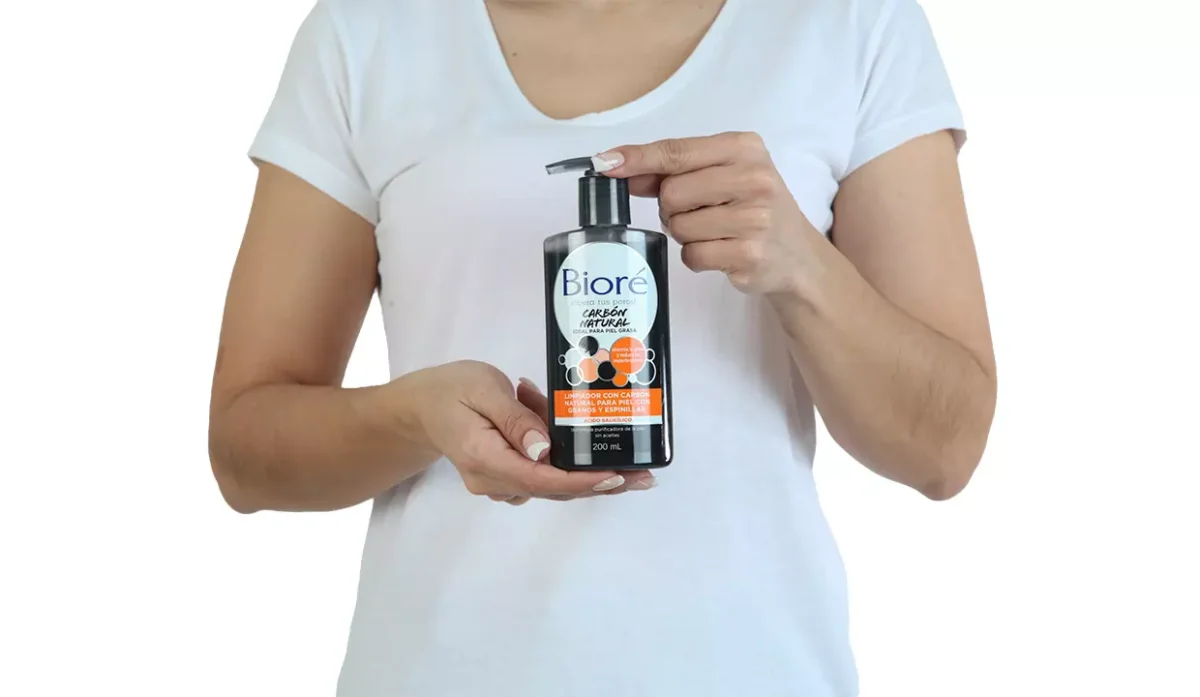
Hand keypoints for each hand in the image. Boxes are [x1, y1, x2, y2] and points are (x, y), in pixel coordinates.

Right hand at [400, 360, 654, 504]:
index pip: (543, 479)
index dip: (584, 481)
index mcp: (486, 460)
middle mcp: (494, 481)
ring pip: (552, 481)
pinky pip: (542, 472)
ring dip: (582, 463)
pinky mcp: (506, 476)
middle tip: (644, 476)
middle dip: (601, 482)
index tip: (619, 477)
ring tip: (604, 439)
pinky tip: (558, 421)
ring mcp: (499, 483)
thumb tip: (545, 450)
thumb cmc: (450, 390)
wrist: (419, 407)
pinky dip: (561, 454)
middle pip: (555, 488)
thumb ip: (516, 419)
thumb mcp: (483, 389)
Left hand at [595, 132, 820, 295]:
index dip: (637, 159)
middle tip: (698, 211)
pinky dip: (696, 256)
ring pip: (678, 226)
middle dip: (671, 207)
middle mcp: (754, 179)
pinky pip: (692, 256)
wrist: (797, 255)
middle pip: (671, 193)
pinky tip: (721, 251)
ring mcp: (754, 219)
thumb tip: (617, 167)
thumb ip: (674, 169)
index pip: (676, 152)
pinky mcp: (749, 255)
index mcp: (745, 148)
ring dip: (684, 233)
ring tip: (714, 231)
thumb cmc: (752, 207)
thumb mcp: (724, 174)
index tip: (605, 163)